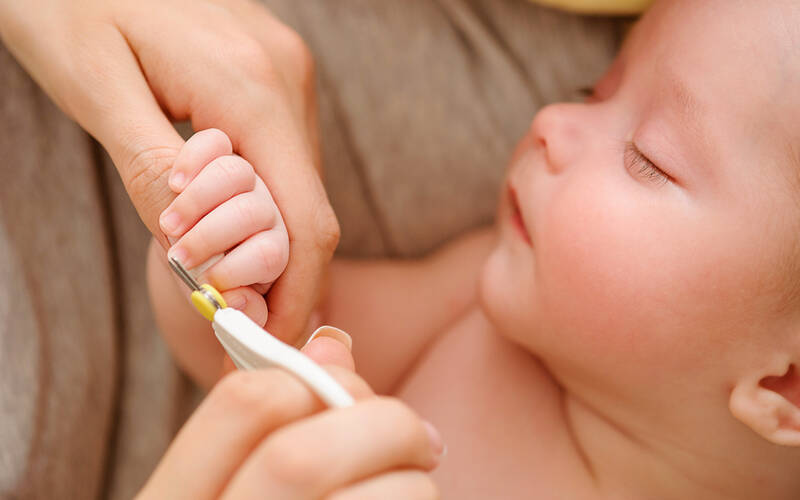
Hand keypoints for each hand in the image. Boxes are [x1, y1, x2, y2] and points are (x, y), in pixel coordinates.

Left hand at [0, 0, 336, 343]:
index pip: (306, 219)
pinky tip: (214, 207)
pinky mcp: (273, 71)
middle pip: (309, 207)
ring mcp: (285, 70)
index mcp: (251, 86)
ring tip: (202, 255)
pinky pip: (284, 153)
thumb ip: (151, 171)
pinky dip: (259, 196)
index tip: (262, 337)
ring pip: (299, 182)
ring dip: (261, 233)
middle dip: (271, 270)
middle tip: (220, 307)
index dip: (295, 293)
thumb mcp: (95, 86)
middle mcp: (286, 77)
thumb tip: (195, 257)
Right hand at [137, 330, 441, 498]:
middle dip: (383, 423)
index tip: (342, 395)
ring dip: (417, 482)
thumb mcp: (229, 491)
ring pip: (384, 499)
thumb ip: (271, 426)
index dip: (308, 379)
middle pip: (307, 455)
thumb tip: (334, 345)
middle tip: (417, 436)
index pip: (245, 401)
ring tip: (416, 487)